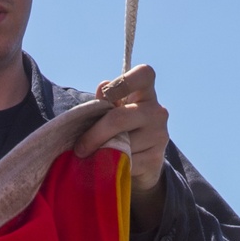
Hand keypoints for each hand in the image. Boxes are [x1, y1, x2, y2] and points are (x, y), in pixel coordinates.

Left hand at [74, 64, 169, 229]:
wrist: (142, 161)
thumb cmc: (122, 128)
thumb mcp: (113, 111)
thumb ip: (105, 101)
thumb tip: (103, 87)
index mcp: (146, 92)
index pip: (143, 74)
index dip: (123, 81)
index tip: (105, 95)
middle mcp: (157, 111)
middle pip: (119, 118)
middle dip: (95, 134)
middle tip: (80, 148)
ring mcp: (159, 135)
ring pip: (121, 144)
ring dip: (102, 153)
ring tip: (95, 156)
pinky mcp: (156, 159)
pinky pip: (126, 163)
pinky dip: (112, 167)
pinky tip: (110, 166)